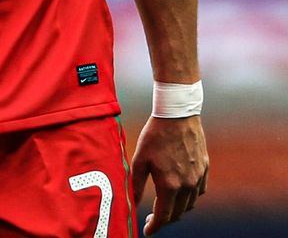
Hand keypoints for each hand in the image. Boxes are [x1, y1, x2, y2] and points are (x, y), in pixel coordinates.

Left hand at [131, 115, 207, 234]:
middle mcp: (187, 185)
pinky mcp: (205, 168)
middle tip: (153, 218)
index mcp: (169, 185)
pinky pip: (199, 191)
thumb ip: (136, 185)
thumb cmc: (155, 134)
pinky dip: (190, 196)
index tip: (147, 230)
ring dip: (178, 209)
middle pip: (177, 214)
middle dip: (164, 219)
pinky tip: (181, 191)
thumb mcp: (140, 159)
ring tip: (165, 205)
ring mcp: (199, 177)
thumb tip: (132, 204)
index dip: (154, 226)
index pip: (163, 216)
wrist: (177, 113)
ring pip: (190, 204)